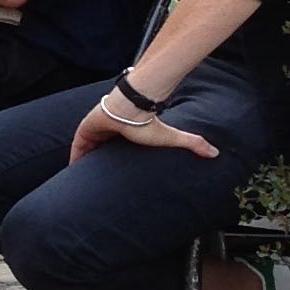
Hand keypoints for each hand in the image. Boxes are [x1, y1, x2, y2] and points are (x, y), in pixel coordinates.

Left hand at [69, 94, 218, 165]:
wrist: (131, 107)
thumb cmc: (148, 123)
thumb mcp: (170, 137)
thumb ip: (192, 143)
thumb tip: (216, 153)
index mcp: (125, 134)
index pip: (117, 148)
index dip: (114, 160)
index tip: (113, 175)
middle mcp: (109, 132)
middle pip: (99, 149)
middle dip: (96, 162)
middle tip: (94, 182)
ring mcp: (96, 129)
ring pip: (87, 148)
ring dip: (84, 160)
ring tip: (81, 180)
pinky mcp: (86, 128)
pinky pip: (78, 145)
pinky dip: (75, 155)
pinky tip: (73, 169)